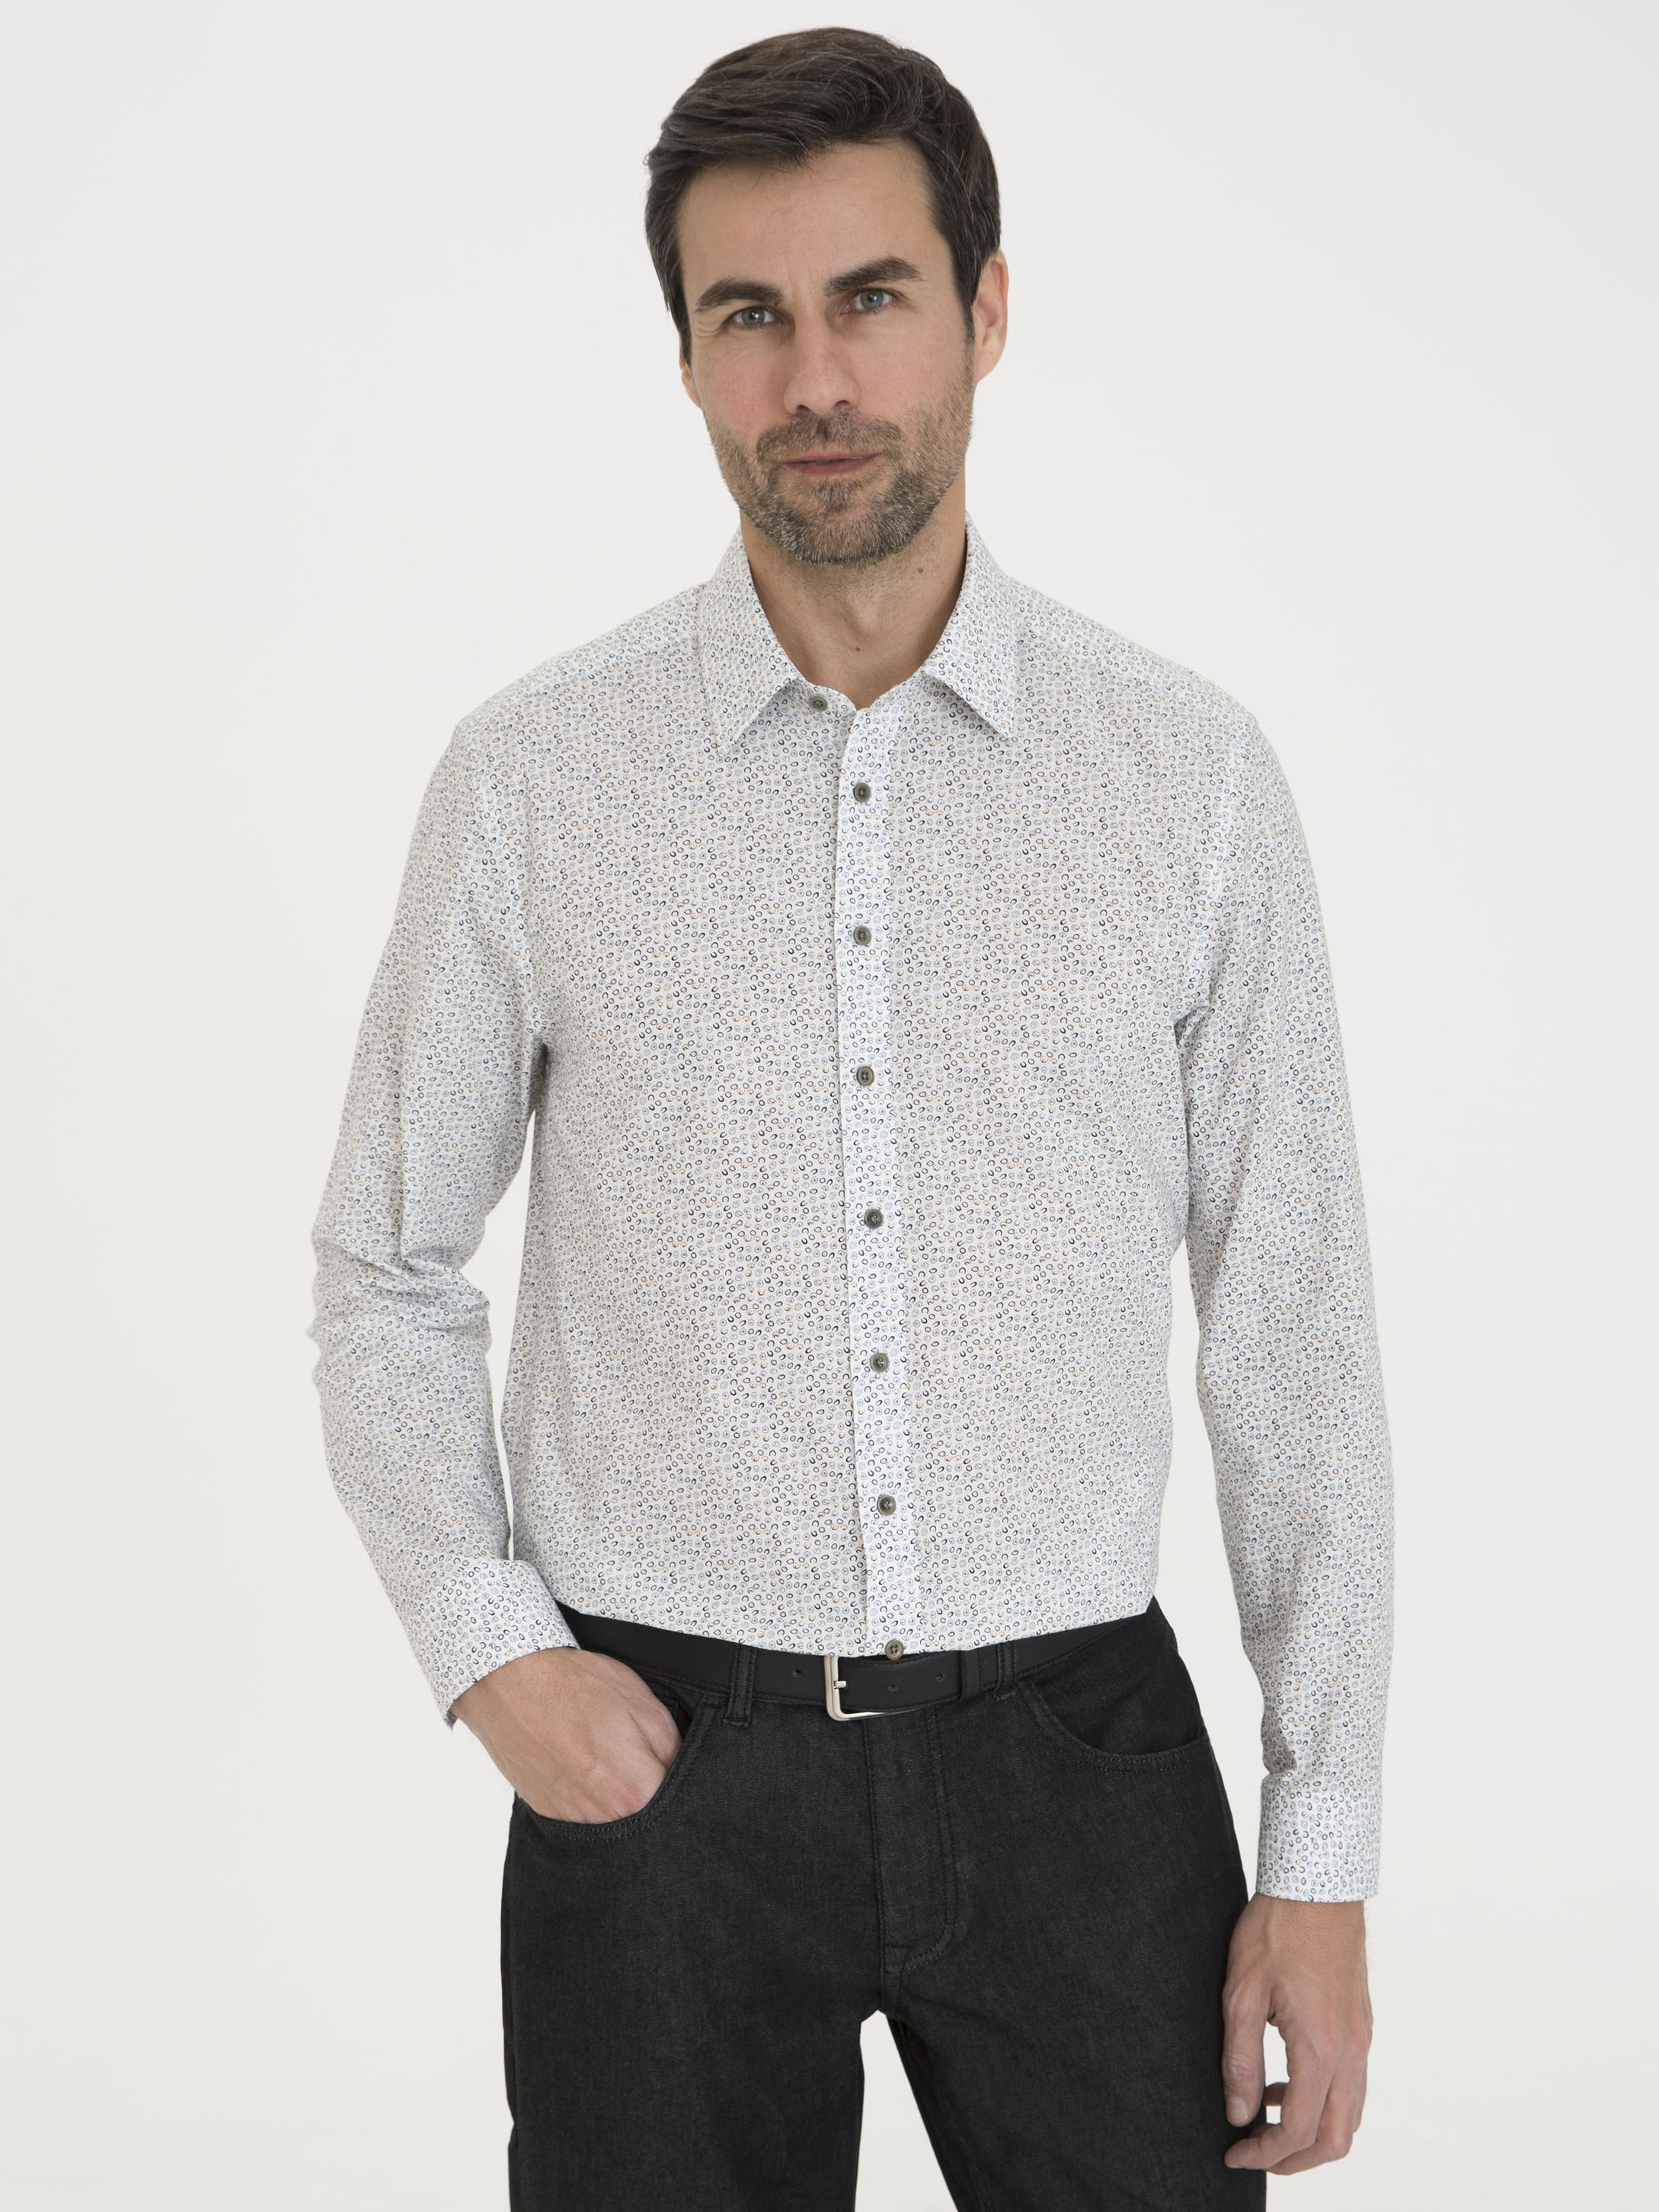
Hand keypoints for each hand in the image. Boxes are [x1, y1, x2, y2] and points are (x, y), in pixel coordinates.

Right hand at [451, 1647, 682, 1821]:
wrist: (508, 1683)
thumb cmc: (575, 1686)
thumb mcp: (644, 1705)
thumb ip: (673, 1749)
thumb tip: (681, 1773)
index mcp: (635, 1791)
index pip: (681, 1809)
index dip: (685, 1786)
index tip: (674, 1769)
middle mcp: (604, 1817)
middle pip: (648, 1823)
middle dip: (655, 1797)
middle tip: (643, 1762)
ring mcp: (572, 1819)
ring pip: (616, 1825)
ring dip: (621, 1800)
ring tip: (611, 1762)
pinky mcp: (549, 1814)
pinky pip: (585, 1820)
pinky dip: (593, 1800)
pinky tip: (587, 1769)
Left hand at [1221, 1894, 1371, 2174]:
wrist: (1317, 1885)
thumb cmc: (1277, 1929)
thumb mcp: (1241, 1993)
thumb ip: (1240, 2059)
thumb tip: (1238, 2112)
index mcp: (1321, 2047)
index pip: (1300, 2129)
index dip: (1265, 2153)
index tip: (1234, 2152)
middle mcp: (1351, 2051)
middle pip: (1336, 2139)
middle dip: (1294, 2160)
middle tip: (1254, 2153)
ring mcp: (1362, 2039)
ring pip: (1350, 2116)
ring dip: (1312, 2133)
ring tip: (1266, 2117)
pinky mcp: (1362, 2026)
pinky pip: (1352, 2086)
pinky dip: (1324, 2103)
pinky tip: (1286, 2082)